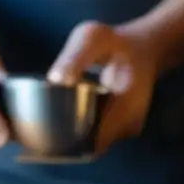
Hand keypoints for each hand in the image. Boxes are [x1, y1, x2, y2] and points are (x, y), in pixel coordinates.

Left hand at [48, 22, 157, 152]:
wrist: (145, 48)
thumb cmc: (116, 41)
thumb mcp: (93, 37)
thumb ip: (75, 56)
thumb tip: (55, 80)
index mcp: (125, 108)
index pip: (93, 141)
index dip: (67, 142)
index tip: (44, 133)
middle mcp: (128, 127)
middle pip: (91, 146)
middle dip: (65, 141)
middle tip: (38, 129)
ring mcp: (127, 130)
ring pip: (93, 144)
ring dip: (72, 136)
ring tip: (48, 121)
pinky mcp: (123, 130)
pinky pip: (98, 137)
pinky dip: (81, 129)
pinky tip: (66, 115)